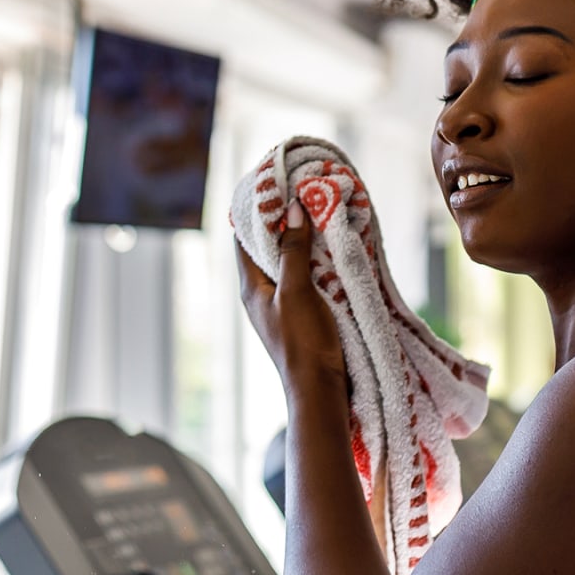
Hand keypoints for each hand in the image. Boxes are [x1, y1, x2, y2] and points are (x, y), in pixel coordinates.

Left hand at [238, 198, 347, 389]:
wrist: (320, 389)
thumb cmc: (303, 342)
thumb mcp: (297, 290)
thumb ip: (293, 251)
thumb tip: (291, 209)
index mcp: (251, 287)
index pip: (243, 238)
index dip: (256, 211)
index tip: (272, 185)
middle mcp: (261, 293)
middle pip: (266, 247)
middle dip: (283, 221)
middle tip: (301, 192)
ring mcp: (281, 303)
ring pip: (287, 260)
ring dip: (301, 238)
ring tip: (318, 211)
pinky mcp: (301, 311)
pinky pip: (304, 275)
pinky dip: (314, 258)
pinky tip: (330, 246)